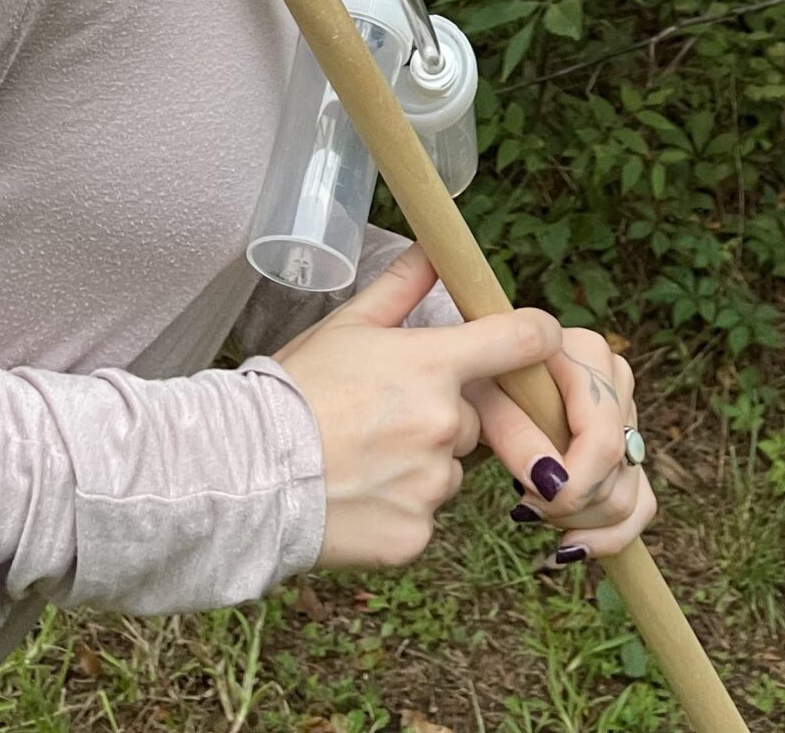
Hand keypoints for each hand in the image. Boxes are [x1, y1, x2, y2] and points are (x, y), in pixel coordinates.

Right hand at [273, 242, 562, 568]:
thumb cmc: (294, 390)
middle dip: (441, 415)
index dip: (535, 336)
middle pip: (472, 417)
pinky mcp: (416, 535)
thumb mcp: (345, 326)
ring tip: (362, 459)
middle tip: (383, 417)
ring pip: (448, 469)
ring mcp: (433, 485)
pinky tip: (358, 494)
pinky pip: (424, 515)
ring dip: (422, 464)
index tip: (538, 339)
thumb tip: (431, 249)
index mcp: (433, 366)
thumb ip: (399, 288)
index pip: (519, 340)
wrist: (247, 475)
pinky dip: (400, 506)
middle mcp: (445, 425)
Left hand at [466, 324, 657, 562]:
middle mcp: (617, 378)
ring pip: (627, 496)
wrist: (483, 372)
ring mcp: (628, 412)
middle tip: (523, 504)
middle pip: (617, 473)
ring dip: (579, 520)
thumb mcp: (481, 397)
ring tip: (534, 507)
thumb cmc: (477, 378)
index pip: (603, 441)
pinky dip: (607, 534)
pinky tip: (569, 542)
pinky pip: (640, 505)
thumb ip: (513, 432)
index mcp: (589, 354)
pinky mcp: (628, 445)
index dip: (573, 486)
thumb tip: (549, 482)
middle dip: (569, 505)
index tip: (526, 502)